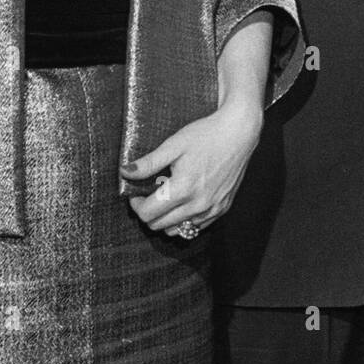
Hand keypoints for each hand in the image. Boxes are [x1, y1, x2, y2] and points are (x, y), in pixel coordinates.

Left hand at [123, 96, 262, 235]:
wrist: (238, 132)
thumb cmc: (205, 135)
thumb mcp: (173, 145)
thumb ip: (148, 163)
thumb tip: (125, 172)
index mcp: (183, 189)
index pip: (148, 213)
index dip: (136, 205)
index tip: (136, 194)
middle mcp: (198, 204)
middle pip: (159, 225)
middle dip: (148, 213)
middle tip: (148, 195)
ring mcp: (212, 209)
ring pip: (178, 230)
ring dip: (165, 219)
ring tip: (165, 199)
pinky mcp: (222, 209)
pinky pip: (197, 227)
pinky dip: (184, 220)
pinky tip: (183, 202)